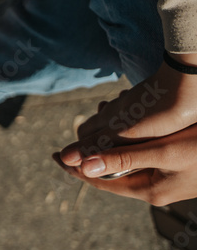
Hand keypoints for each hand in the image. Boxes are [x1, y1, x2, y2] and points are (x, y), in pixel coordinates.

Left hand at [54, 123, 196, 205]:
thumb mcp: (163, 151)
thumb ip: (122, 159)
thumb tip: (80, 165)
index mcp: (148, 189)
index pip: (99, 180)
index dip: (75, 167)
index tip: (54, 155)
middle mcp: (154, 188)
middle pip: (111, 169)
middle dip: (93, 148)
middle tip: (78, 128)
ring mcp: (166, 179)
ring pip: (127, 158)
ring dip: (112, 138)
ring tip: (101, 115)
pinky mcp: (175, 166)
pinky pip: (142, 153)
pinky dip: (130, 136)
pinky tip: (127, 117)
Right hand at [58, 62, 196, 167]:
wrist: (187, 81)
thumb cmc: (160, 111)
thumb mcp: (126, 135)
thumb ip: (97, 146)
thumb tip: (65, 159)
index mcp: (108, 120)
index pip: (83, 136)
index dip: (81, 151)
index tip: (86, 167)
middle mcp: (115, 110)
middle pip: (96, 127)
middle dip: (94, 142)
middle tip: (103, 161)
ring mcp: (131, 103)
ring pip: (113, 119)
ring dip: (111, 131)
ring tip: (119, 146)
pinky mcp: (147, 100)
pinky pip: (131, 112)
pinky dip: (129, 123)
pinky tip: (142, 128)